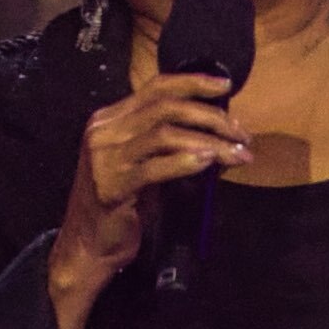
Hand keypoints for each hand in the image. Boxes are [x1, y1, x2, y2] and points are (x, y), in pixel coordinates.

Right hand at [52, 75, 244, 328]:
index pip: (156, 88)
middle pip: (165, 108)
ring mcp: (104, 158)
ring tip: (235, 153)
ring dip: (208, 142)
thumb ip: (169, 145)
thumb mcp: (145, 166)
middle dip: (210, 116)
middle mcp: (104, 131)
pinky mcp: (111, 186)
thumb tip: (218, 134)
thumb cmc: (122, 207)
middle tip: (240, 133)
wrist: (88, 246)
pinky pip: (155, 167)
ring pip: (164, 134)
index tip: (226, 87)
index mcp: (111, 119)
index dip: (193, 82)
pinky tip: (208, 163)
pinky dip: (186, 162)